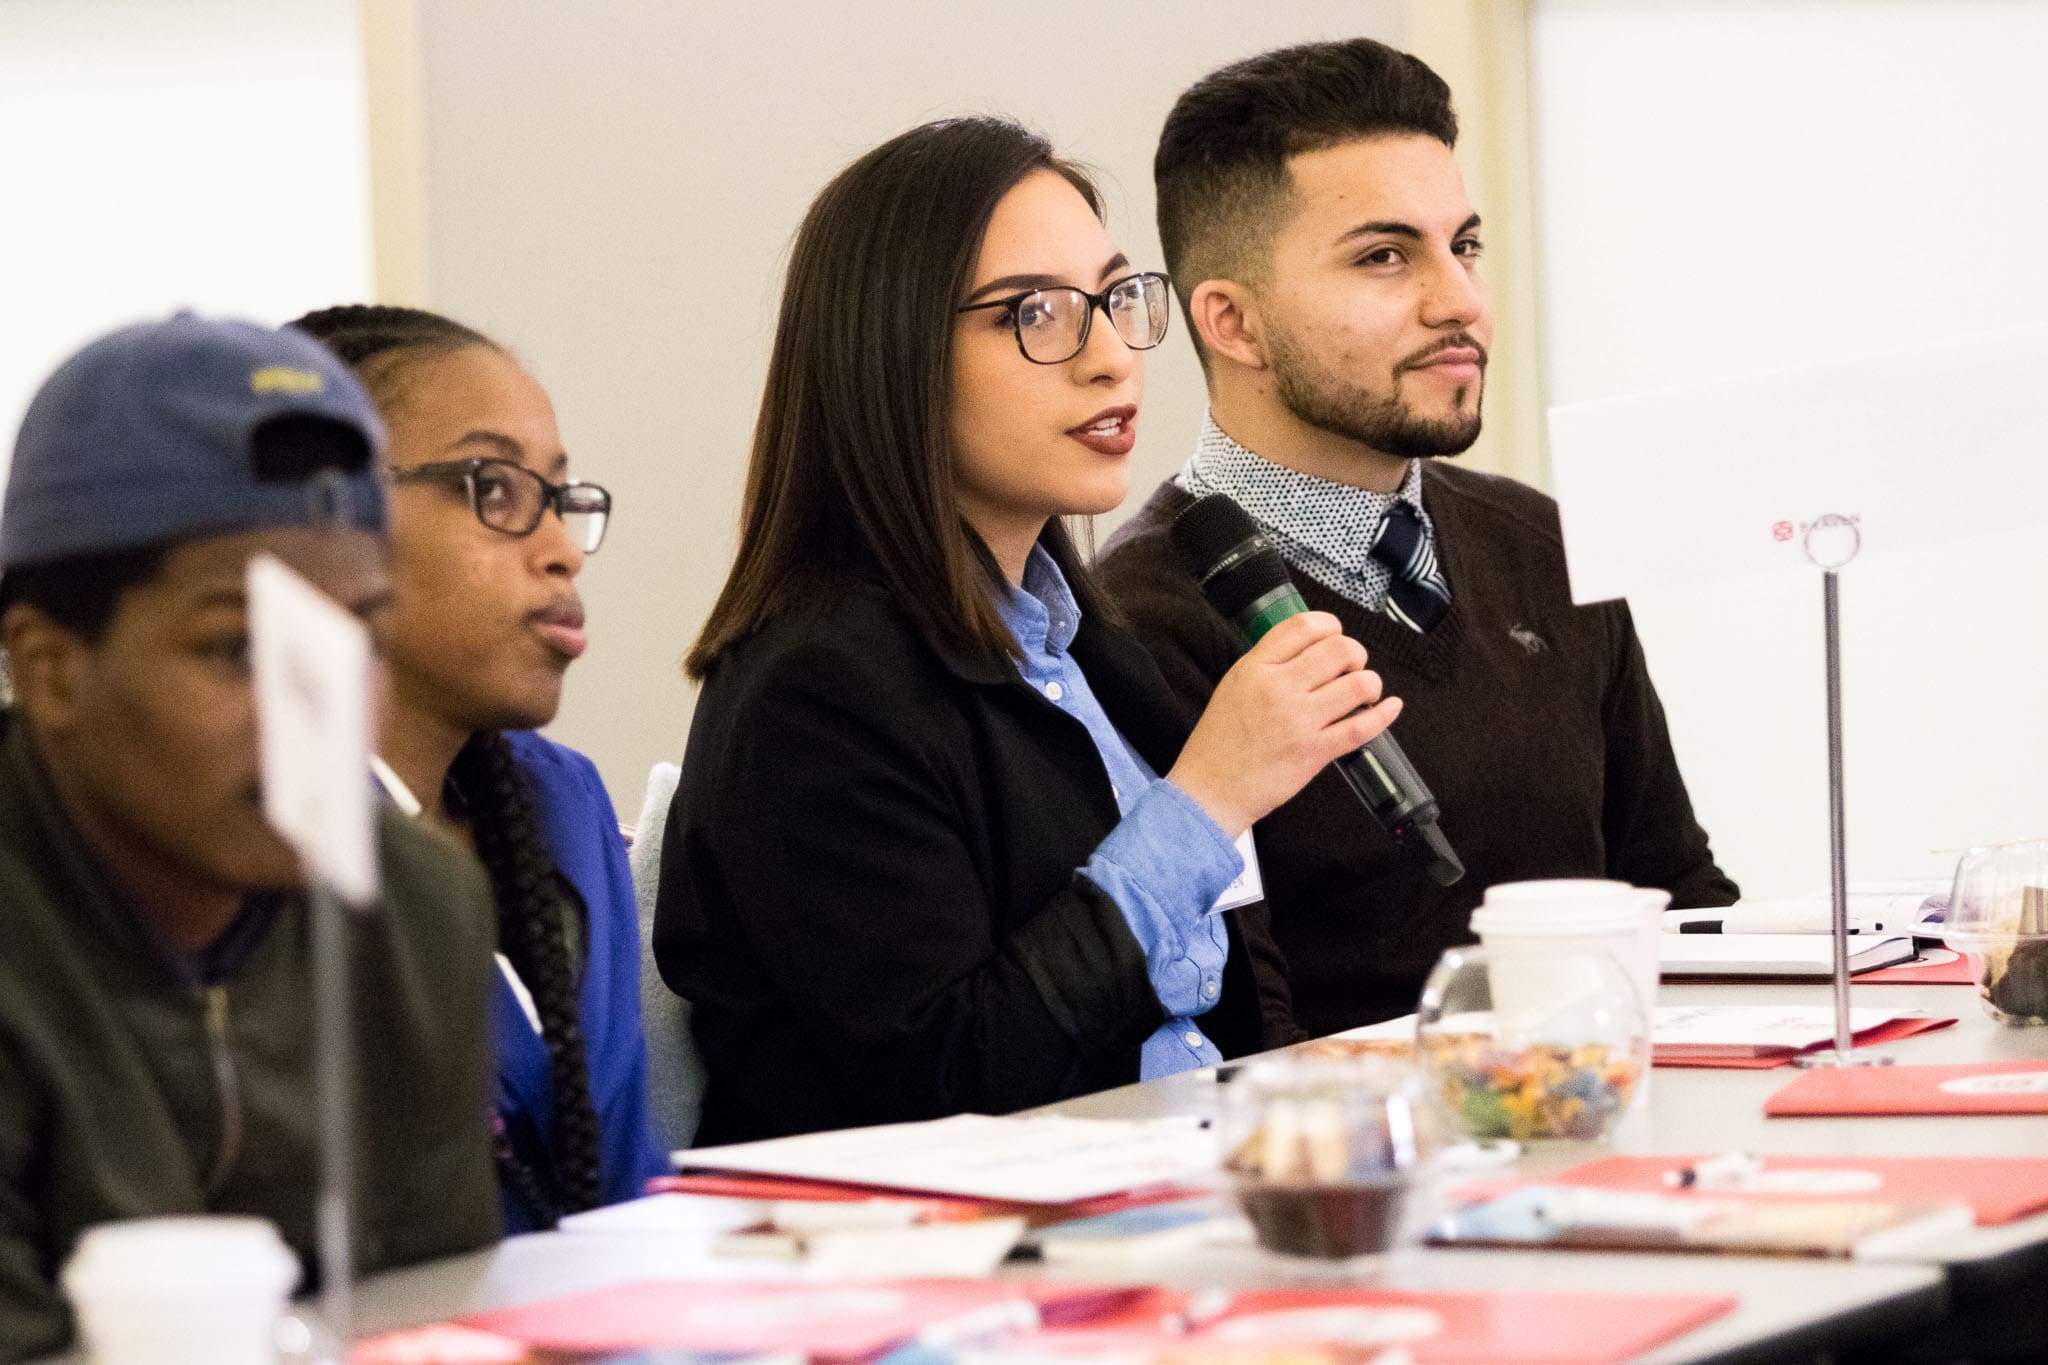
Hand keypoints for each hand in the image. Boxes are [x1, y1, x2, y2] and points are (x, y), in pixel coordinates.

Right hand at [1167, 612, 1400, 837]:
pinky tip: (1390, 707)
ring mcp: (1299, 721)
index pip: (1304, 627)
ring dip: (1370, 683)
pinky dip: (1384, 714)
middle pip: (1339, 649)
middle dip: (1356, 654)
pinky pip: (1362, 727)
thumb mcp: (1234, 685)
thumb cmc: (1219, 742)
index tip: (1335, 634)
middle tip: (1352, 667)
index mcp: (1256, 668)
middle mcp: (1279, 689)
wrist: (1210, 789)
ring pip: (1358, 684)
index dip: (1330, 625)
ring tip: (1364, 691)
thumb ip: (1268, 663)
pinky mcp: (1314, 752)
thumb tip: (1308, 648)